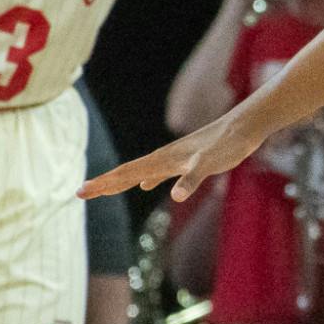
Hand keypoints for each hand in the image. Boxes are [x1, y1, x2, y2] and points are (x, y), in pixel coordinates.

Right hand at [81, 110, 267, 202]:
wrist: (244, 127)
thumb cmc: (228, 144)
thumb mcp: (209, 164)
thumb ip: (192, 179)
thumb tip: (176, 196)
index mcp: (164, 160)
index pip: (126, 173)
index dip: (104, 184)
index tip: (81, 192)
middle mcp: (165, 158)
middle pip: (127, 172)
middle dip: (104, 184)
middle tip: (79, 194)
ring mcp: (175, 158)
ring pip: (140, 172)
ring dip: (121, 181)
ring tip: (104, 189)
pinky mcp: (187, 160)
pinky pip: (159, 172)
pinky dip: (147, 179)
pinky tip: (144, 185)